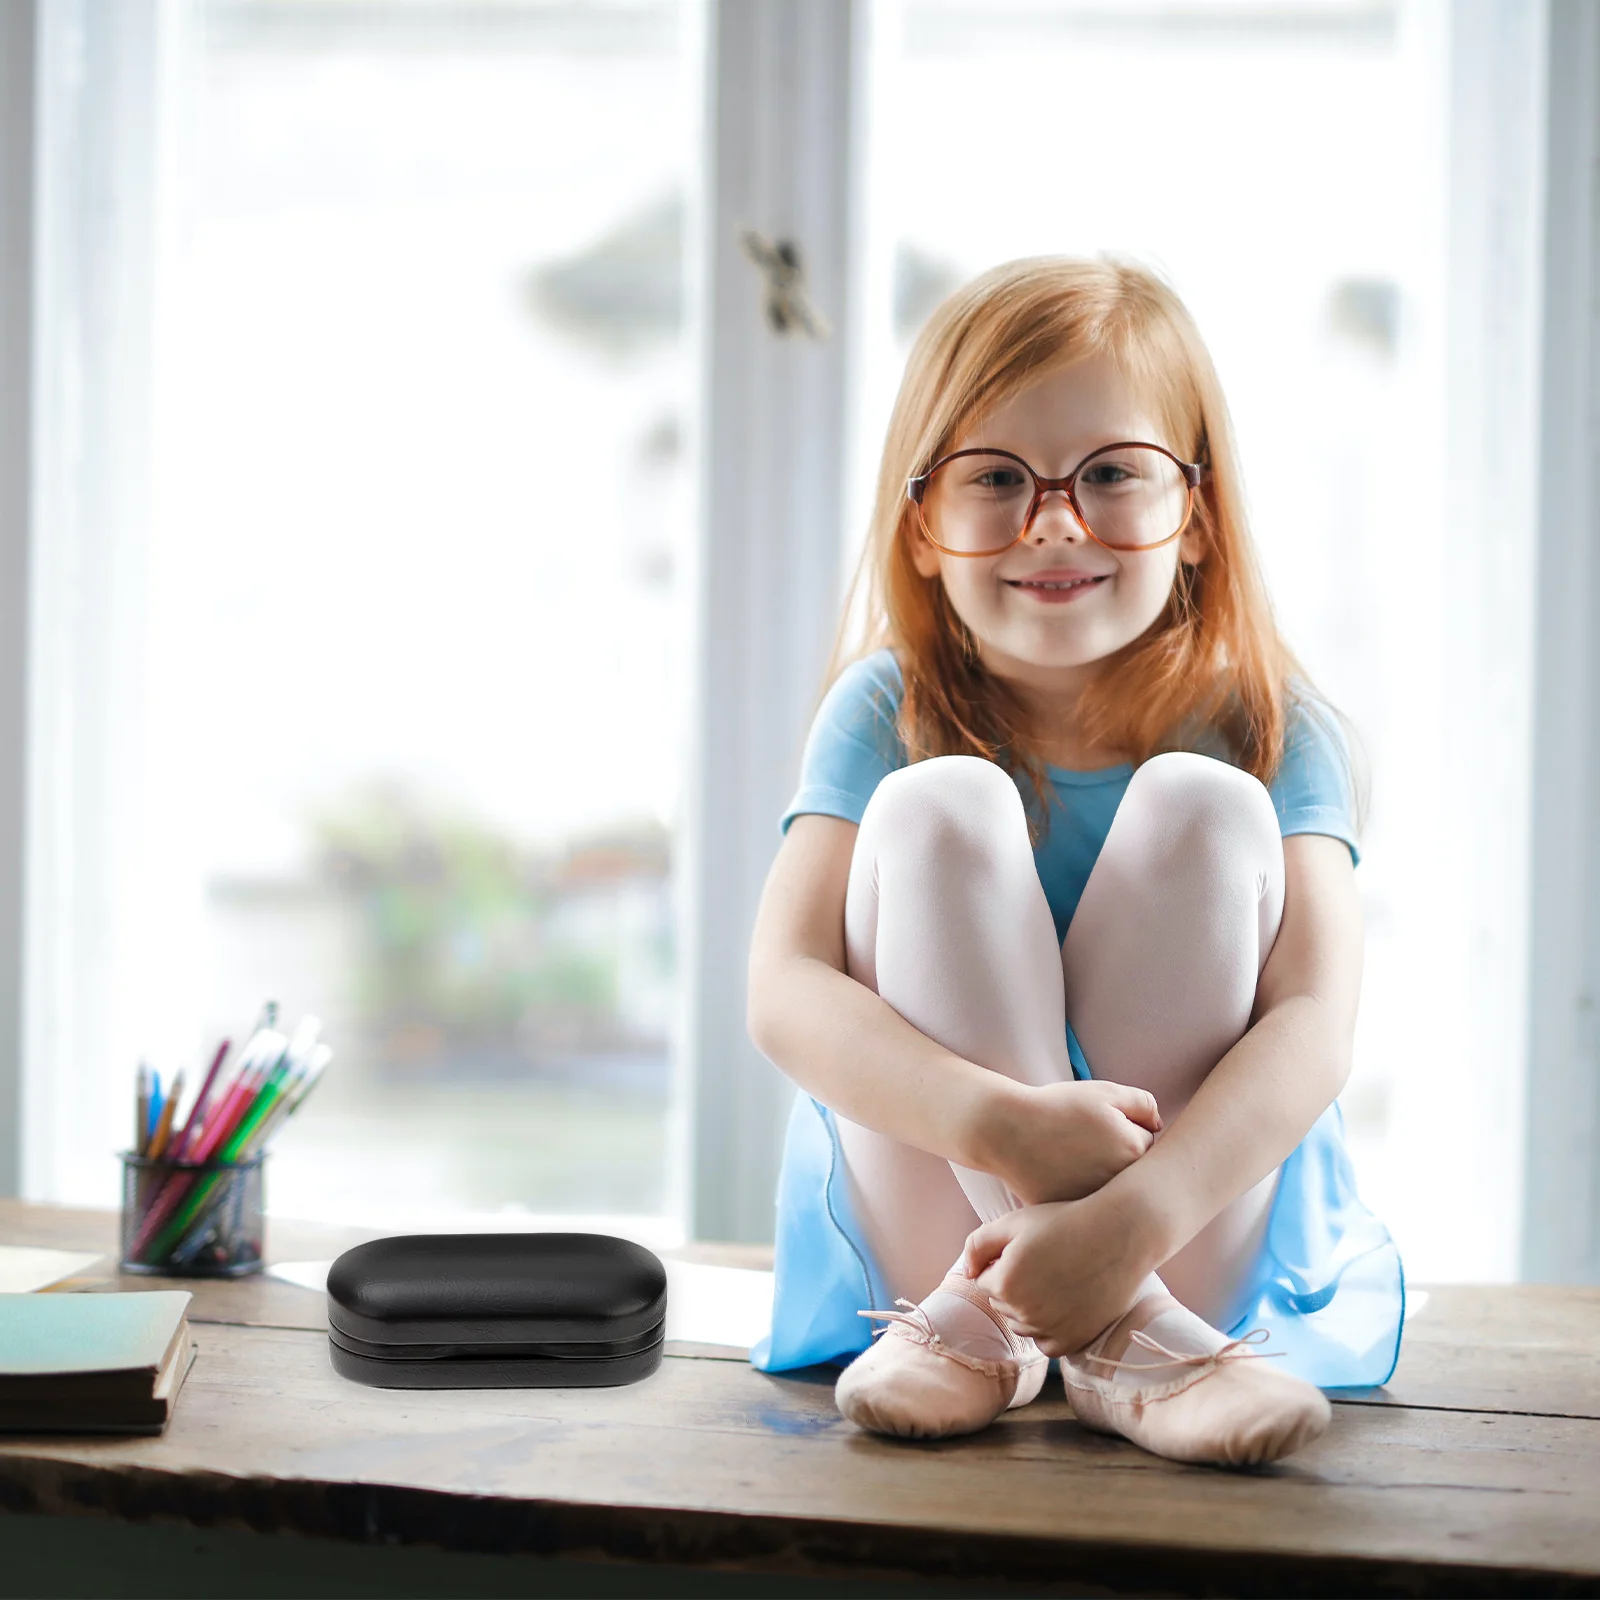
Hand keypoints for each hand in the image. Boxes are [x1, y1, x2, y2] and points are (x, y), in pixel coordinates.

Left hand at [960, 1187, 1158, 1357]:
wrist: (1119, 1234)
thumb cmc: (1063, 1222)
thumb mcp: (1013, 1222)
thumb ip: (977, 1245)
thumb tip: (968, 1273)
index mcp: (1005, 1283)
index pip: (985, 1281)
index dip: (1003, 1262)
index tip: (1028, 1249)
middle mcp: (1025, 1313)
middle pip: (1002, 1305)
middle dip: (1013, 1286)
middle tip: (1044, 1262)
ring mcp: (1051, 1330)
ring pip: (1022, 1325)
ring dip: (1029, 1308)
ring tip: (1054, 1279)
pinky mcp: (1074, 1341)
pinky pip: (1046, 1343)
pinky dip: (1048, 1328)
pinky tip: (1063, 1303)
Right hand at [977, 1079, 1159, 1205]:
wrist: (1008, 1130)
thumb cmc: (1056, 1108)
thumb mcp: (1104, 1091)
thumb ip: (1143, 1104)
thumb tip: (1159, 1128)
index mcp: (1134, 1149)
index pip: (1149, 1144)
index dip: (1126, 1131)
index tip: (1103, 1127)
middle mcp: (1120, 1182)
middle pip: (1134, 1174)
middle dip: (1120, 1160)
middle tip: (1089, 1145)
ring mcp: (1096, 1202)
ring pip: (1113, 1192)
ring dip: (1103, 1181)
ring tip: (1074, 1160)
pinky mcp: (1074, 1215)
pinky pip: (1089, 1208)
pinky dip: (1082, 1196)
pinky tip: (1062, 1177)